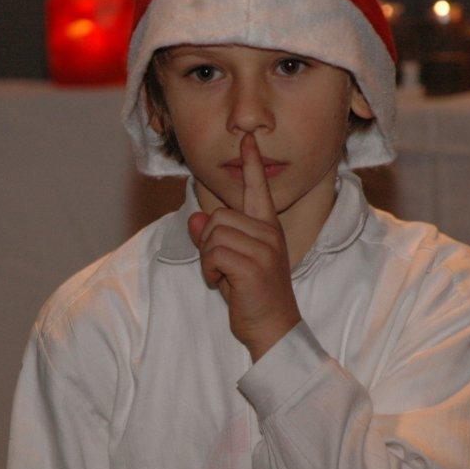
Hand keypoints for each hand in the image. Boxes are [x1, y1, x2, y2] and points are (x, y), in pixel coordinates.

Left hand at [188, 133, 301, 360]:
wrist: (274, 328)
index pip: (258, 189)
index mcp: (268, 228)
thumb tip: (195, 220)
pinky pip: (213, 253)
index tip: (248, 140)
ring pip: (213, 234)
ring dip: (208, 258)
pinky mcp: (253, 265)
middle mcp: (269, 233)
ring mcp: (263, 248)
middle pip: (218, 217)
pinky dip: (209, 270)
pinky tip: (222, 284)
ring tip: (224, 276)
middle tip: (222, 267)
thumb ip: (214, 239)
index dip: (251, 164)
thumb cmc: (254, 296)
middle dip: (209, 242)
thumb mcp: (231, 263)